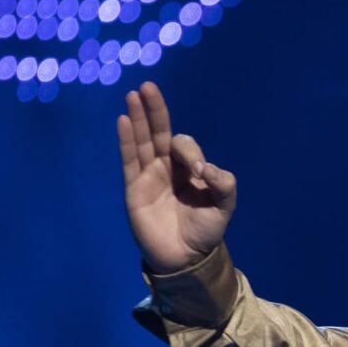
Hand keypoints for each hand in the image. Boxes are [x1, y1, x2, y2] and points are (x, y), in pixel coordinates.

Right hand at [116, 81, 236, 273]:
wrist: (185, 259)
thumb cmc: (205, 232)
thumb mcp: (224, 207)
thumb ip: (224, 185)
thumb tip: (206, 168)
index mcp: (189, 169)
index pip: (184, 145)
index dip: (190, 152)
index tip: (199, 172)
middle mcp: (167, 167)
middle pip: (159, 132)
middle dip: (155, 110)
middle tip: (148, 87)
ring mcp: (149, 176)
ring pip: (142, 141)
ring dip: (137, 118)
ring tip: (133, 95)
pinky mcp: (134, 188)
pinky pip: (129, 160)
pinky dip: (126, 140)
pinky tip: (123, 120)